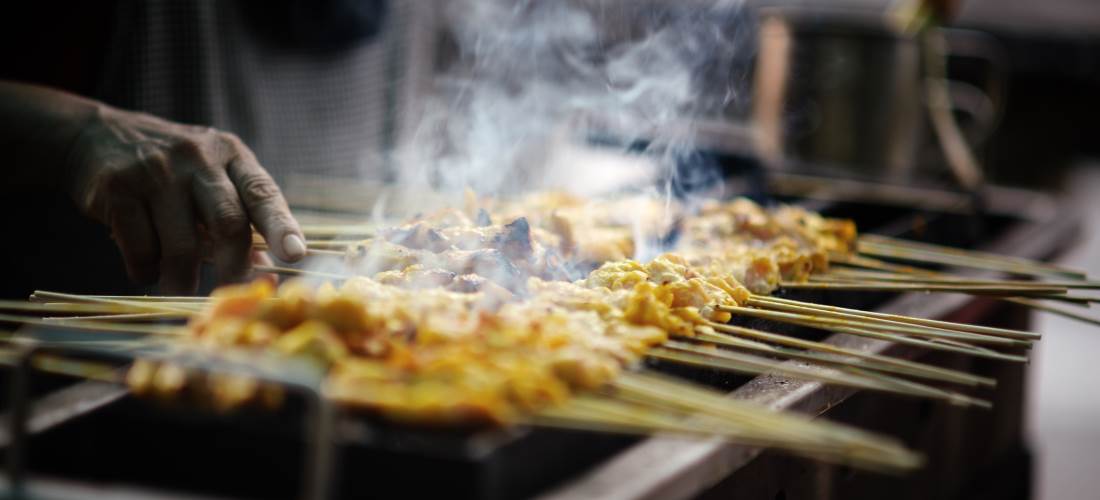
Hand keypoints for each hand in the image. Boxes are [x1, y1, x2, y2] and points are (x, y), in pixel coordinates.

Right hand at [65, 105, 305, 293]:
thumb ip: (241, 217)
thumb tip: (266, 268)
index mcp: (231, 156)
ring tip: (180, 286)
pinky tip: (148, 269)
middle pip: (228, 222)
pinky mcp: (117, 188)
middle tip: (229, 293)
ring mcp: (156, 172)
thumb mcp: (213, 176)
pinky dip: (147, 270)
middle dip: (233, 267)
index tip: (295, 255)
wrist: (97, 135)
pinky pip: (140, 248)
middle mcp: (198, 159)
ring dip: (183, 279)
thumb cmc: (173, 169)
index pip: (263, 194)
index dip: (281, 226)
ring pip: (182, 245)